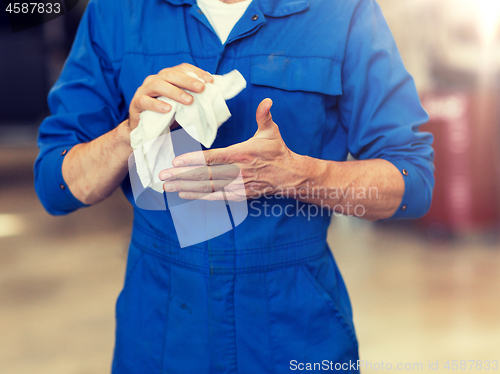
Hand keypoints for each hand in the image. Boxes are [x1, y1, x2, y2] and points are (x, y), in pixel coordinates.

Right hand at [128, 63, 213, 129]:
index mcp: (167, 78)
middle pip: (170, 74)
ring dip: (175, 92)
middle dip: (187, 80)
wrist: (146, 129)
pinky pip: (144, 101)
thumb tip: (215, 97)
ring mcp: (144, 90)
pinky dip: (156, 104)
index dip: (196, 72)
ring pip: (158, 85)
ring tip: (188, 101)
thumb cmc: (167, 116)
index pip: (182, 68)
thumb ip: (194, 99)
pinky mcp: (136, 103)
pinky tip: (168, 109)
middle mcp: (155, 80)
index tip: (210, 81)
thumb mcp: (183, 106)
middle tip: (201, 88)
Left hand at [159, 99, 299, 200]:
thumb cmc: (277, 151)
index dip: (194, 160)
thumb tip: (266, 100)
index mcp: (242, 154)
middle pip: (205, 175)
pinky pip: (215, 197)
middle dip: (182, 176)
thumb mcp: (271, 132)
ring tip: (167, 186)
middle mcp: (238, 172)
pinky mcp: (240, 195)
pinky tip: (184, 194)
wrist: (289, 176)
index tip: (176, 161)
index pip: (213, 158)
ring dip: (186, 187)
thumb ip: (264, 116)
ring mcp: (238, 186)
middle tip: (162, 176)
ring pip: (208, 188)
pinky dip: (199, 196)